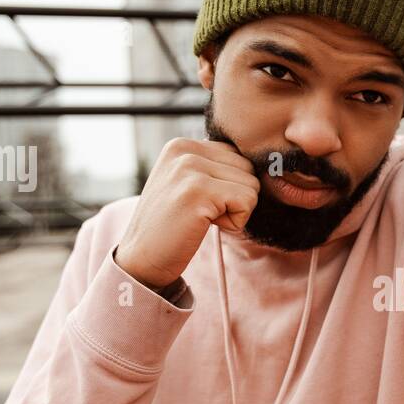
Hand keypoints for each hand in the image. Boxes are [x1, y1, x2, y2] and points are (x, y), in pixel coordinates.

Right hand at [114, 138, 258, 291]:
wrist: (142, 259)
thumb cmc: (172, 226)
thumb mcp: (187, 183)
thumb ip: (214, 167)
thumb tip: (261, 163)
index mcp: (183, 144)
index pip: (238, 156)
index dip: (230, 187)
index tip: (201, 202)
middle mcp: (184, 149)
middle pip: (248, 169)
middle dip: (235, 197)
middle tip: (202, 213)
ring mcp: (189, 168)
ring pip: (252, 186)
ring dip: (234, 211)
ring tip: (201, 219)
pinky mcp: (198, 191)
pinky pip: (247, 202)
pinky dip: (234, 222)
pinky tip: (205, 226)